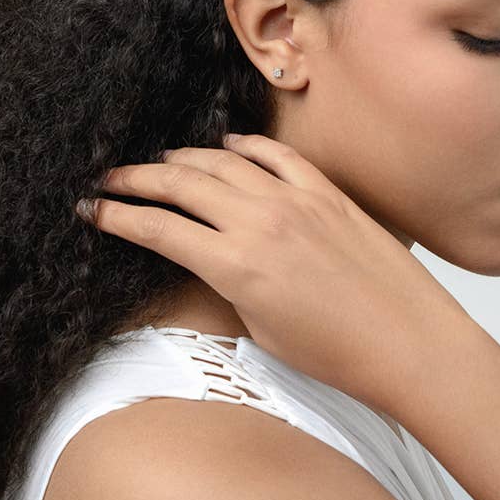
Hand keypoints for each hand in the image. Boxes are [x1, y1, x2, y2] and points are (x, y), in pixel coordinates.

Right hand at [76, 132, 454, 413]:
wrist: (410, 343)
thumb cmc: (338, 353)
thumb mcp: (261, 327)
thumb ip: (228, 282)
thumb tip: (210, 256)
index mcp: (236, 265)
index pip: (158, 229)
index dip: (116, 217)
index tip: (90, 211)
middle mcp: (261, 222)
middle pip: (180, 184)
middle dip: (136, 179)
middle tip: (109, 180)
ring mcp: (296, 201)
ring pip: (223, 162)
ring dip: (183, 159)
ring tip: (159, 164)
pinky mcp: (328, 194)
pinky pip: (277, 156)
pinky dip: (245, 147)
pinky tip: (227, 146)